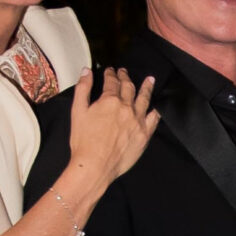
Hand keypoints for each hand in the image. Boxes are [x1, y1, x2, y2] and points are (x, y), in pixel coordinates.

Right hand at [68, 67, 159, 185]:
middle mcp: (127, 108)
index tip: (110, 70)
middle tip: (124, 72)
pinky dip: (156, 111)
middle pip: (129, 88)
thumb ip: (83, 89)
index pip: (112, 82)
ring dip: (146, 87)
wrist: (95, 165)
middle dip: (126, 78)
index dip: (111, 74)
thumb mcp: (77, 112)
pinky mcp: (144, 134)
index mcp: (110, 101)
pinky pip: (154, 119)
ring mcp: (138, 121)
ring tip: (150, 79)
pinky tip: (157, 107)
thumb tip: (87, 71)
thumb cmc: (83, 140)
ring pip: (145, 99)